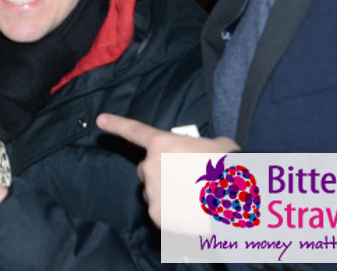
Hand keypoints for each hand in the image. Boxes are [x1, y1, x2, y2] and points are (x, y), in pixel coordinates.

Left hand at [96, 113, 238, 227]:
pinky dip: (173, 215)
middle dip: (160, 174)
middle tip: (185, 180)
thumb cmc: (230, 167)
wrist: (236, 198)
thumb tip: (203, 153)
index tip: (100, 120)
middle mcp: (150, 165)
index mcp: (163, 144)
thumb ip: (200, 146)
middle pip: (146, 170)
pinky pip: (161, 213)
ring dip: (167, 194)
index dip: (117, 125)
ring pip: (154, 193)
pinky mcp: (158, 215)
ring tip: (193, 198)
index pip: (135, 131)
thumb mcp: (217, 145)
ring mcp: (152, 191)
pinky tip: (191, 213)